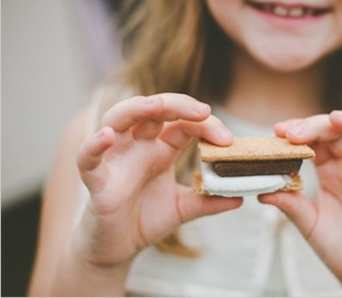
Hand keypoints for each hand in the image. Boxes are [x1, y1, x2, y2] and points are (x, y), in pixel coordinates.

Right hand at [74, 94, 241, 267]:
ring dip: (136, 108)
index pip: (183, 121)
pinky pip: (88, 157)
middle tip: (203, 111)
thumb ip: (208, 200)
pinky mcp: (96, 178)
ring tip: (156, 105)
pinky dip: (93, 144)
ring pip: (118, 118)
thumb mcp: (182, 208)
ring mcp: (115, 157)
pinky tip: (106, 136)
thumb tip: (240, 196)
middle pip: (152, 108)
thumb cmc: (144, 218)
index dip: (205, 124)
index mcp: (160, 146)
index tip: (227, 139)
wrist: (115, 249)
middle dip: (177, 104)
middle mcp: (137, 144)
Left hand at [260, 110, 341, 296]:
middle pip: (339, 128)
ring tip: (334, 119)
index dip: (299, 128)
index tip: (279, 131)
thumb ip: (290, 204)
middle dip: (316, 124)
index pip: (315, 135)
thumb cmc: (338, 245)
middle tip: (294, 132)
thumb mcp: (308, 223)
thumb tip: (261, 191)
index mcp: (330, 165)